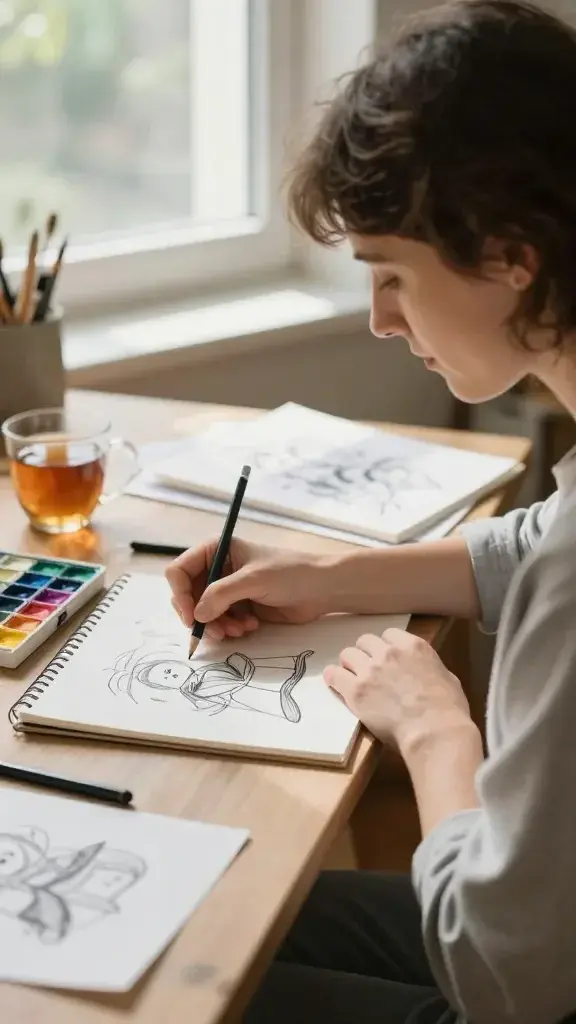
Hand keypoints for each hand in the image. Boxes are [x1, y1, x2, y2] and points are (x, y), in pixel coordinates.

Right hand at [166, 537, 334, 640]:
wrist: (321, 589)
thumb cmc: (290, 573)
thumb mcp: (253, 580)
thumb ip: (221, 595)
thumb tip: (196, 615)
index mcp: (216, 550)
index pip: (180, 571)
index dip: (181, 595)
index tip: (191, 617)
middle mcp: (217, 568)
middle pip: (188, 596)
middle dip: (200, 616)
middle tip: (216, 631)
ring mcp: (228, 589)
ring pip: (204, 613)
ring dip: (217, 626)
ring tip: (238, 630)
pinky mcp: (239, 607)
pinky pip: (220, 622)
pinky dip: (229, 628)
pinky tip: (250, 627)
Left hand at [324, 628, 471, 752]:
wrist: (434, 732)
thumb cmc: (449, 710)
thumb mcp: (447, 678)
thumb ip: (429, 668)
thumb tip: (424, 671)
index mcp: (413, 646)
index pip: (388, 634)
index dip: (385, 647)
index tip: (384, 658)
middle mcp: (389, 652)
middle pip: (365, 641)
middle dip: (365, 654)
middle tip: (367, 670)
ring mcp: (370, 670)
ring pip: (347, 655)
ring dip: (349, 665)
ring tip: (352, 679)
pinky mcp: (355, 690)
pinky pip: (333, 675)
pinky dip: (334, 679)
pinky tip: (336, 684)